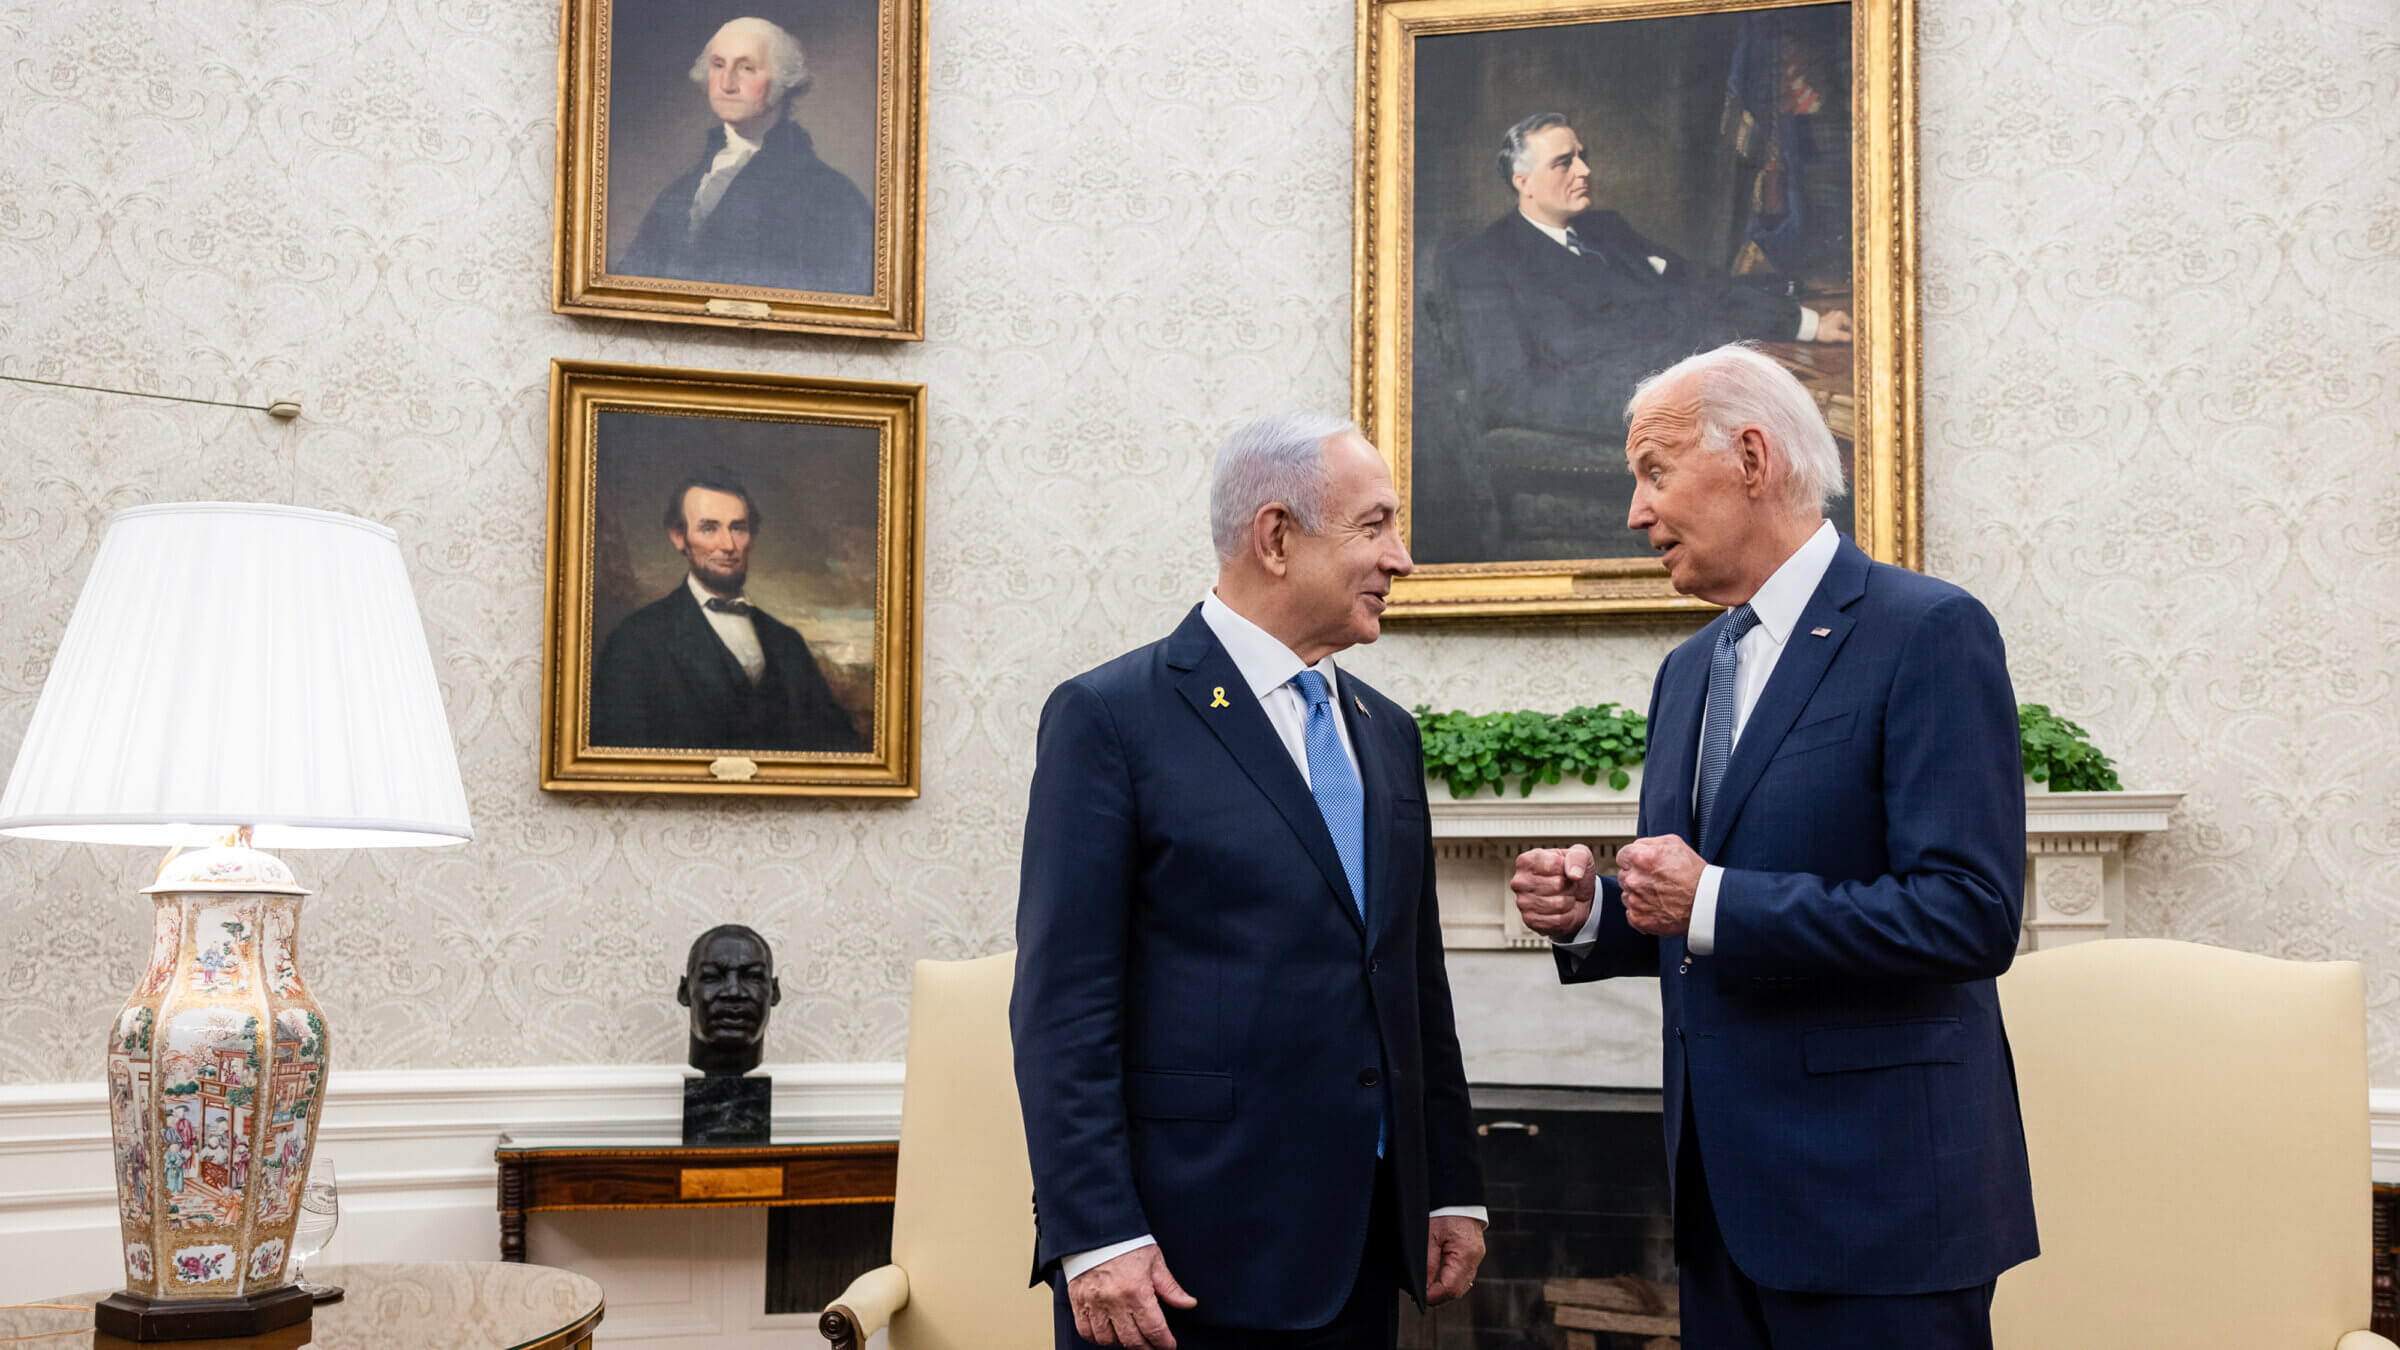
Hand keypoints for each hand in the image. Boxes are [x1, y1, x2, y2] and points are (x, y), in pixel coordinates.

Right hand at [1067, 1246, 1195, 1348]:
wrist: (1096, 1230)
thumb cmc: (1126, 1243)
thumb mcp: (1154, 1262)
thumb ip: (1170, 1288)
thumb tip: (1188, 1303)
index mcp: (1136, 1290)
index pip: (1154, 1329)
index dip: (1164, 1343)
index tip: (1168, 1346)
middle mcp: (1114, 1300)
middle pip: (1132, 1340)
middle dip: (1146, 1347)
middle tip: (1153, 1346)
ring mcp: (1094, 1303)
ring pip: (1108, 1340)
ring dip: (1121, 1343)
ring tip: (1131, 1336)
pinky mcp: (1078, 1301)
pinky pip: (1086, 1331)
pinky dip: (1097, 1337)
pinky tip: (1108, 1332)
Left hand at [1425, 1214, 1486, 1304]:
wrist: (1456, 1195)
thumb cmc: (1444, 1211)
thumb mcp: (1430, 1236)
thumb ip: (1428, 1263)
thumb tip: (1424, 1285)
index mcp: (1466, 1254)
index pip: (1450, 1287)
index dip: (1434, 1296)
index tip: (1420, 1297)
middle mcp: (1474, 1258)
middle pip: (1458, 1290)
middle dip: (1439, 1296)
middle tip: (1422, 1296)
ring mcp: (1476, 1257)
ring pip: (1462, 1285)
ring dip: (1445, 1290)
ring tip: (1428, 1289)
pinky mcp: (1473, 1254)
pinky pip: (1464, 1275)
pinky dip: (1452, 1281)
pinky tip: (1439, 1280)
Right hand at [1511, 845, 1596, 938]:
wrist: (1576, 898)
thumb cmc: (1572, 874)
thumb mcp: (1580, 855)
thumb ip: (1578, 857)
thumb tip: (1574, 874)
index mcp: (1527, 861)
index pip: (1552, 864)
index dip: (1566, 868)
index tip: (1564, 869)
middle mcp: (1520, 881)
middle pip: (1557, 884)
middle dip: (1569, 885)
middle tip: (1565, 884)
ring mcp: (1523, 902)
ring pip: (1559, 904)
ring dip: (1568, 901)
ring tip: (1562, 896)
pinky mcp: (1530, 920)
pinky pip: (1557, 920)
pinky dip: (1566, 916)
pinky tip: (1560, 910)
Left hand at [1616, 835, 1704, 935]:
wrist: (1706, 903)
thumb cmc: (1694, 873)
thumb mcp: (1673, 843)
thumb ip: (1648, 842)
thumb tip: (1635, 847)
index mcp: (1640, 858)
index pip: (1622, 856)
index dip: (1633, 860)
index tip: (1643, 865)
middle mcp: (1634, 879)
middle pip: (1623, 876)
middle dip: (1636, 877)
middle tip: (1655, 881)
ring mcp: (1635, 901)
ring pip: (1627, 895)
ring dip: (1638, 894)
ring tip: (1659, 894)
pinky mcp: (1639, 919)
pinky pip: (1631, 913)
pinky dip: (1642, 911)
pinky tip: (1657, 907)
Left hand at [1813, 309, 1852, 343]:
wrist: (1811, 328)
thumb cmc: (1823, 331)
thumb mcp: (1836, 335)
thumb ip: (1846, 336)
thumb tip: (1852, 337)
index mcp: (1842, 316)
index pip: (1851, 324)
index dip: (1852, 331)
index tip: (1853, 337)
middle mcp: (1838, 313)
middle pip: (1847, 323)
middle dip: (1848, 330)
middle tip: (1849, 338)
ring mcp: (1834, 315)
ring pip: (1842, 323)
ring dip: (1843, 329)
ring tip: (1843, 336)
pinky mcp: (1829, 318)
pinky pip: (1837, 323)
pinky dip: (1838, 328)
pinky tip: (1837, 333)